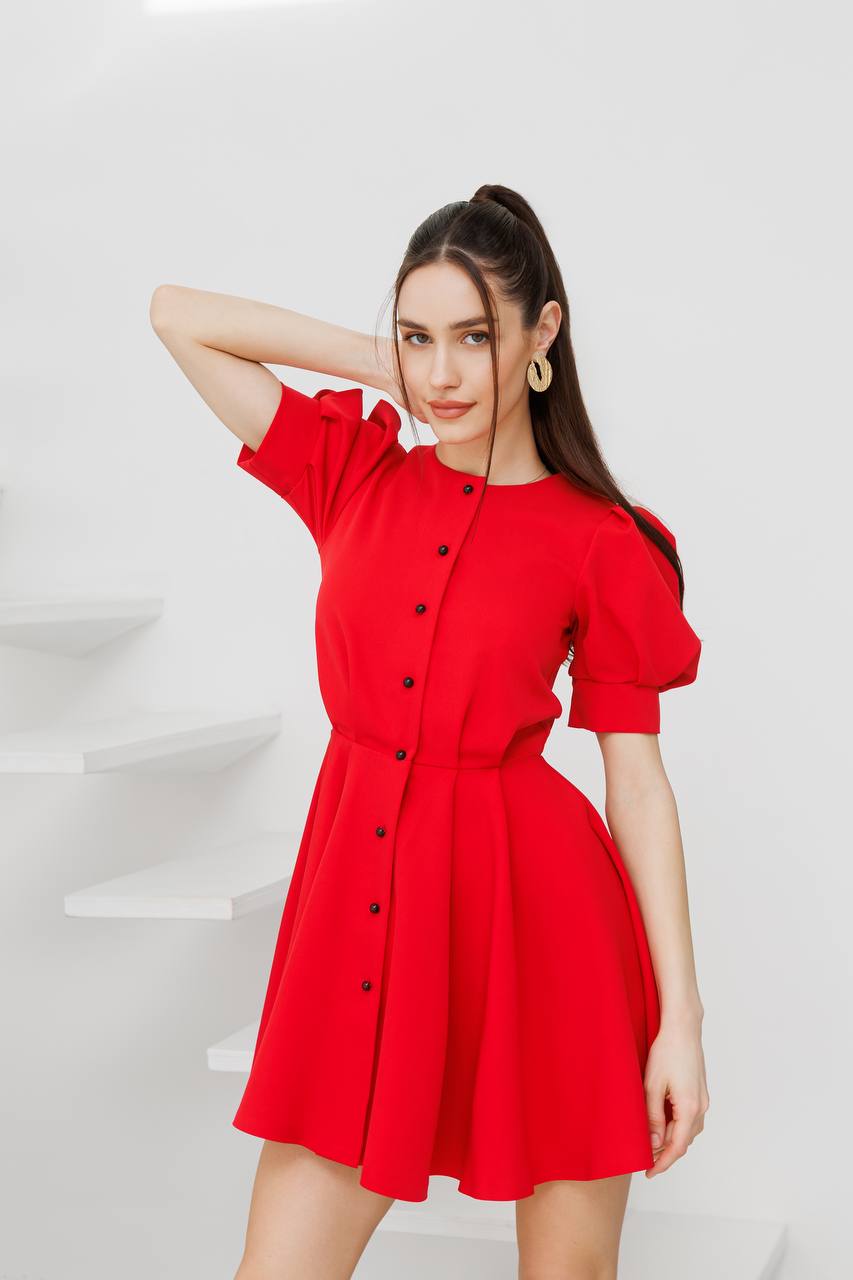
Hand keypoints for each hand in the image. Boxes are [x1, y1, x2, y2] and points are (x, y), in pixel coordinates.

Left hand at [643, 1015, 709, 1176]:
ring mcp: (703, 1100)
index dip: (662, 1163)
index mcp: (689, 1109)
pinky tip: (662, 1123)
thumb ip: (652, 1117)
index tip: (649, 1172)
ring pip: (688, 1131)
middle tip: (644, 1158)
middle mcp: (701, 1108)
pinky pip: (690, 1119)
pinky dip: (677, 1127)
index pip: (676, 1147)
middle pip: (683, 1141)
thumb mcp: (651, 1086)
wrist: (683, 1029)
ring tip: (650, 1142)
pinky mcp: (701, 1093)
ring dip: (671, 1140)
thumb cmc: (666, 1052)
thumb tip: (653, 1144)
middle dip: (665, 1153)